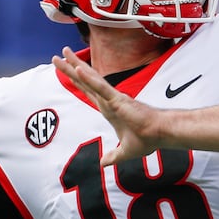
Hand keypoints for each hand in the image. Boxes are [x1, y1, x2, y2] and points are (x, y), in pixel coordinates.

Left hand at [52, 47, 162, 165]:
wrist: (160, 135)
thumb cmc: (148, 139)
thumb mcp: (125, 152)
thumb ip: (113, 157)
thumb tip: (103, 164)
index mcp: (109, 109)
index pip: (88, 91)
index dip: (76, 81)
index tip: (67, 70)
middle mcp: (108, 100)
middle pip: (85, 81)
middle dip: (70, 68)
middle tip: (58, 56)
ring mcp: (112, 98)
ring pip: (90, 79)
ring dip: (75, 66)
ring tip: (63, 53)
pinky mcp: (118, 100)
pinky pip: (101, 88)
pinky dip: (89, 79)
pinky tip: (78, 69)